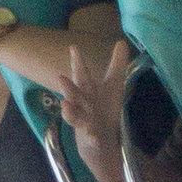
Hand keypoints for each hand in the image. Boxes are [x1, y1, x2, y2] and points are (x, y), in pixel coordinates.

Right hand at [56, 40, 130, 160]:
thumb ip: (116, 65)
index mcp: (87, 91)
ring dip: (69, 112)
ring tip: (65, 105)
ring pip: (73, 116)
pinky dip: (90, 137)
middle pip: (73, 95)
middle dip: (67, 87)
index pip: (81, 74)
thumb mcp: (113, 86)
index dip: (77, 62)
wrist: (101, 139)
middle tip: (60, 77)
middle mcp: (81, 104)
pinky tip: (92, 136)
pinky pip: (88, 138)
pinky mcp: (89, 137)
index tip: (73, 47)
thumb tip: (121, 41)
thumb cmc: (104, 108)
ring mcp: (83, 121)